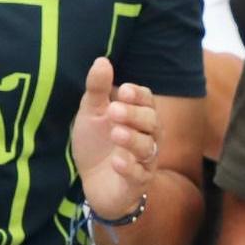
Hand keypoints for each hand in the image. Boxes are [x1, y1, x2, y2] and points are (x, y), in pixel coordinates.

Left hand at [68, 56, 161, 218]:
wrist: (93, 183)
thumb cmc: (97, 144)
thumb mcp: (92, 114)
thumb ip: (98, 90)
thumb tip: (102, 60)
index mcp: (139, 116)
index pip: (148, 101)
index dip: (138, 95)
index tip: (123, 90)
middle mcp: (148, 137)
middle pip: (152, 123)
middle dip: (134, 115)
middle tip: (113, 111)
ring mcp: (144, 162)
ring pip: (148, 148)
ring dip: (133, 139)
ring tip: (116, 133)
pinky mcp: (136, 184)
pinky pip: (139, 175)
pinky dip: (129, 168)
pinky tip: (117, 161)